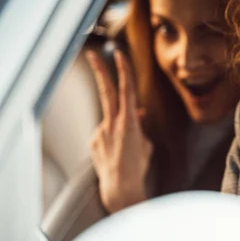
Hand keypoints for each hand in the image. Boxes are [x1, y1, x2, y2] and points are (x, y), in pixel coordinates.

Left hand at [87, 50, 152, 213]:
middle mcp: (112, 123)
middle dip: (100, 71)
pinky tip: (117, 154)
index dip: (124, 71)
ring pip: (111, 120)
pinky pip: (105, 134)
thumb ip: (140, 125)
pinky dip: (112, 140)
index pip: (126, 90)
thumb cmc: (138, 166)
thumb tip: (137, 114)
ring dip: (119, 129)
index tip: (119, 54)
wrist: (119, 187)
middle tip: (91, 54)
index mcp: (129, 121)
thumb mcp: (146, 143)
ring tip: (125, 150)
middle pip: (106, 90)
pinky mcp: (93, 141)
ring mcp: (100, 131)